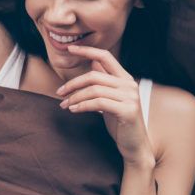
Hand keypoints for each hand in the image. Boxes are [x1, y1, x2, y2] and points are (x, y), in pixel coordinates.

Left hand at [56, 45, 153, 167]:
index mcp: (125, 78)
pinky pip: (98, 103)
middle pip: (94, 75)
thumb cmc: (120, 122)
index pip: (105, 56)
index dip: (87, 50)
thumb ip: (104, 80)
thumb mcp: (110, 98)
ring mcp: (130, 97)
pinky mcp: (127, 110)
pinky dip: (82, 105)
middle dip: (73, 83)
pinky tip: (74, 110)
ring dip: (75, 97)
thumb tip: (93, 61)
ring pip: (94, 89)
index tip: (70, 48)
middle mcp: (129, 84)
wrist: (135, 146)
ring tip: (65, 105)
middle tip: (59, 92)